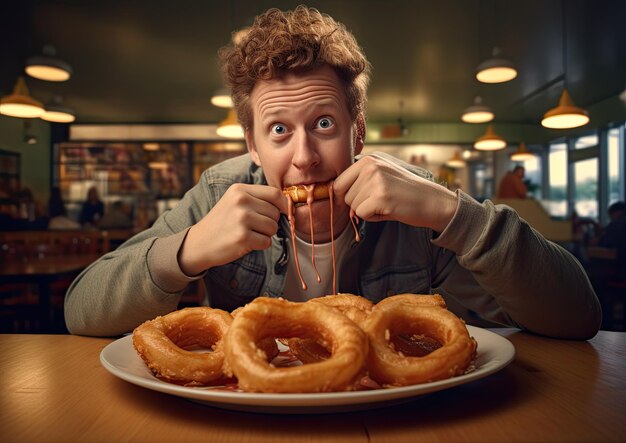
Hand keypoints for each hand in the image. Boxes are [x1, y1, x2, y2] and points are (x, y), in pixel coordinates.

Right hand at [178, 184, 286, 274]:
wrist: (199, 243)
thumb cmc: (222, 223)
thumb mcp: (235, 202)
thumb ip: (257, 199)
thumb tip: (288, 205)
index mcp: (240, 190)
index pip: (275, 193)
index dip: (285, 205)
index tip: (286, 213)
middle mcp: (241, 201)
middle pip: (275, 212)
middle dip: (270, 223)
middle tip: (253, 227)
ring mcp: (242, 218)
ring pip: (273, 227)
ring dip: (265, 235)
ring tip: (248, 233)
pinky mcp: (243, 236)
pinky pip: (267, 241)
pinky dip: (260, 245)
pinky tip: (245, 242)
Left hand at [332, 152, 457, 231]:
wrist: (432, 201)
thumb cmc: (404, 192)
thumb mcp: (381, 176)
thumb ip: (359, 180)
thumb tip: (331, 191)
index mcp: (369, 159)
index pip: (339, 181)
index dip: (344, 195)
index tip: (358, 200)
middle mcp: (370, 166)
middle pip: (344, 195)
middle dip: (358, 204)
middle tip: (380, 201)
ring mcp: (375, 180)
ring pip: (352, 206)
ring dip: (367, 211)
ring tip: (386, 204)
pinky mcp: (380, 197)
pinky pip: (361, 214)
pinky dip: (373, 218)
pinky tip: (389, 210)